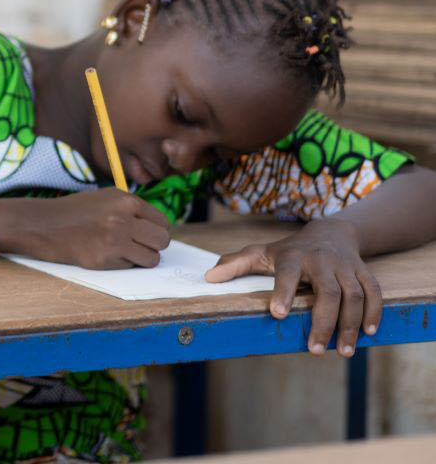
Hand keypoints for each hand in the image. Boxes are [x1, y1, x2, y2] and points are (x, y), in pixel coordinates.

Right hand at [5, 189, 169, 268]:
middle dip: (154, 246)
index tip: (144, 234)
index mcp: (125, 200)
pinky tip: (106, 254)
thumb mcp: (103, 198)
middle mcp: (123, 218)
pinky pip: (131, 267)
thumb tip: (155, 228)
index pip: (162, 221)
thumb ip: (129, 209)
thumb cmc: (72, 211)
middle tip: (139, 246)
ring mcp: (115, 239)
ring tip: (124, 253)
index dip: (155, 230)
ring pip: (152, 258)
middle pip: (162, 240)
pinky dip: (124, 264)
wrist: (41, 223)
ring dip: (142, 258)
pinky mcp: (105, 259)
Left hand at [206, 220, 378, 356]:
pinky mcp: (364, 272)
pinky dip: (374, 313)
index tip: (278, 314)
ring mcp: (345, 267)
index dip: (283, 292)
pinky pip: (374, 293)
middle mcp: (321, 261)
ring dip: (350, 325)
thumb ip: (235, 265)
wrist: (331, 231)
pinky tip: (369, 333)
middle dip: (323, 322)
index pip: (287, 274)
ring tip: (343, 351)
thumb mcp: (261, 253)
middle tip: (315, 349)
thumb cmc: (290, 250)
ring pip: (353, 295)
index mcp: (293, 257)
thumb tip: (208, 278)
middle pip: (328, 292)